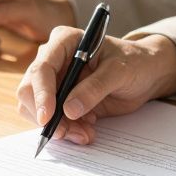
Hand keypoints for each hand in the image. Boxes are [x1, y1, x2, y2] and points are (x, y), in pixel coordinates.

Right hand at [16, 28, 175, 143]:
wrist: (145, 74)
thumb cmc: (134, 62)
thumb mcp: (120, 71)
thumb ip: (95, 88)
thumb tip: (69, 109)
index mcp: (64, 42)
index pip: (41, 68)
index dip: (41, 94)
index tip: (48, 117)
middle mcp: (53, 60)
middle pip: (30, 91)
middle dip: (47, 116)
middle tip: (66, 133)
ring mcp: (55, 81)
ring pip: (38, 109)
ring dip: (58, 127)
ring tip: (86, 134)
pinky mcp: (61, 100)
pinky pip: (52, 120)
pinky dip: (66, 130)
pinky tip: (86, 131)